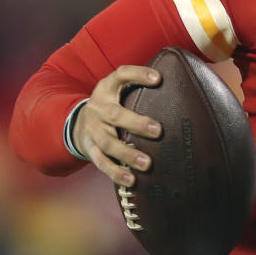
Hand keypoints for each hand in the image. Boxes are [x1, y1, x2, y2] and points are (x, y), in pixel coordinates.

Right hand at [72, 65, 163, 186]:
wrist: (78, 123)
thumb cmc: (111, 104)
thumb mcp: (118, 89)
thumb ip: (139, 85)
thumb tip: (178, 82)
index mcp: (106, 88)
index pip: (121, 75)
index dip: (138, 74)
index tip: (158, 79)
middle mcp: (97, 108)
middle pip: (115, 115)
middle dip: (136, 124)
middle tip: (158, 131)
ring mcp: (92, 130)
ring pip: (108, 143)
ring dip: (128, 154)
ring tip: (147, 164)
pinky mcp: (90, 149)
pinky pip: (102, 163)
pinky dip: (116, 173)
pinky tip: (132, 180)